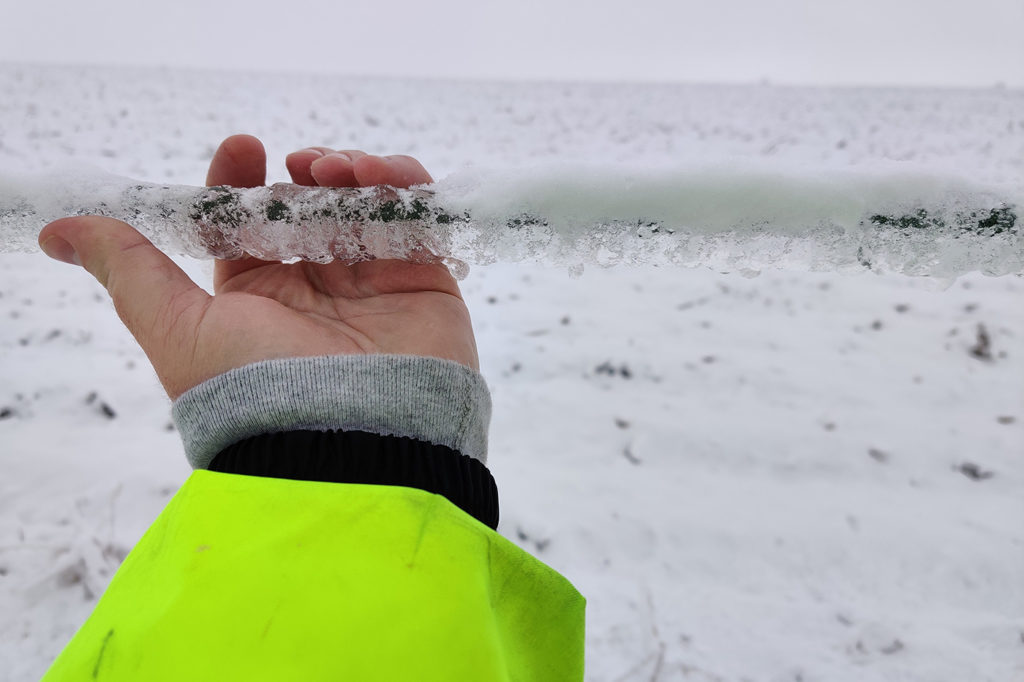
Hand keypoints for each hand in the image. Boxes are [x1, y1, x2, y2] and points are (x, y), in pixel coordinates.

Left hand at [38, 135, 478, 399]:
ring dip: (350, 171)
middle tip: (299, 165)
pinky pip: (417, 216)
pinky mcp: (423, 280)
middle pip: (308, 204)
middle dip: (301, 172)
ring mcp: (372, 283)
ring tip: (336, 171)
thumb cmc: (259, 388)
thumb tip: (56, 231)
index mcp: (258, 297)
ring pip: (362, 202)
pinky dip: (402, 185)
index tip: (242, 147)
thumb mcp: (177, 327)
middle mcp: (315, 289)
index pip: (247, 223)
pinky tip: (379, 178)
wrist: (352, 441)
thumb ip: (129, 269)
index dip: (240, 179)